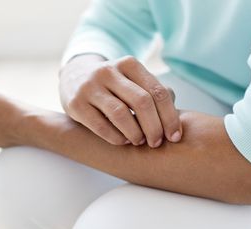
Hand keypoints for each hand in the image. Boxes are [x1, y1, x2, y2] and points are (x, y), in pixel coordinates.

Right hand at [59, 55, 181, 147]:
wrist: (74, 77)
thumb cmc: (114, 85)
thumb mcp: (133, 80)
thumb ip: (154, 93)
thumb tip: (176, 119)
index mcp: (129, 64)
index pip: (158, 91)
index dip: (170, 117)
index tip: (175, 136)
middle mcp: (108, 71)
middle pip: (142, 102)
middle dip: (154, 127)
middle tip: (157, 142)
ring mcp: (90, 86)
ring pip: (120, 114)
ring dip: (135, 133)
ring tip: (140, 141)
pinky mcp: (76, 103)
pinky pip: (100, 126)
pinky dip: (116, 137)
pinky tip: (123, 141)